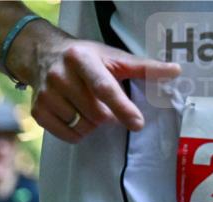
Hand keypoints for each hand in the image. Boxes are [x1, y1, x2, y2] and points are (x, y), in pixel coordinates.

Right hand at [13, 33, 180, 142]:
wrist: (44, 56)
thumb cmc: (85, 58)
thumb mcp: (112, 57)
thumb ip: (142, 67)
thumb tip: (174, 72)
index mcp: (81, 58)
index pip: (104, 88)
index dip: (122, 107)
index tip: (137, 123)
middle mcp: (59, 76)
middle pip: (95, 113)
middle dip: (109, 116)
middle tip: (108, 108)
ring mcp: (46, 95)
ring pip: (81, 126)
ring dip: (93, 125)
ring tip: (90, 110)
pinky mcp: (37, 111)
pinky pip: (66, 134)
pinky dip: (78, 133)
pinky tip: (78, 119)